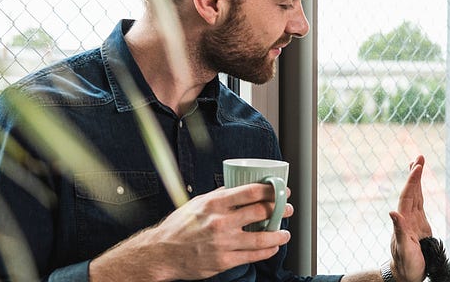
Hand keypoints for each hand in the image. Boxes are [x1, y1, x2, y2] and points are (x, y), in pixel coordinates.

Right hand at [90, 183, 294, 281]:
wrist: (162, 253)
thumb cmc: (178, 227)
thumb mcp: (196, 204)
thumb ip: (218, 196)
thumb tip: (238, 188)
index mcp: (214, 204)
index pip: (251, 192)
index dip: (271, 190)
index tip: (281, 190)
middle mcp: (220, 222)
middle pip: (260, 212)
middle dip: (279, 209)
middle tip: (287, 209)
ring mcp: (223, 243)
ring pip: (261, 238)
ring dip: (279, 234)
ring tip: (285, 233)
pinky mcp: (223, 261)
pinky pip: (252, 256)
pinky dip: (266, 251)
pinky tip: (272, 247)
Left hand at [388, 156, 431, 281]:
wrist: (406, 275)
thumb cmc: (405, 265)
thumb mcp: (403, 249)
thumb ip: (399, 231)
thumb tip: (392, 212)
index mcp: (404, 221)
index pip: (408, 196)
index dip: (412, 181)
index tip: (417, 166)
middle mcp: (407, 218)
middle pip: (411, 192)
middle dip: (415, 174)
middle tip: (420, 156)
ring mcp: (413, 221)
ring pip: (415, 196)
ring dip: (417, 180)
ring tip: (418, 164)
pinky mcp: (420, 225)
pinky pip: (420, 204)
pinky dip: (420, 193)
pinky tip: (420, 187)